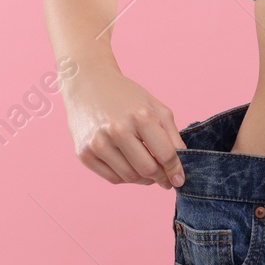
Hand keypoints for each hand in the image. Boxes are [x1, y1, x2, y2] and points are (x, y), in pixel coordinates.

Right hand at [62, 62, 187, 187]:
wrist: (89, 84)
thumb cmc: (127, 97)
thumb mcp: (155, 108)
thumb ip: (172, 136)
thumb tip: (179, 168)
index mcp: (141, 116)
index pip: (165, 155)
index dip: (175, 170)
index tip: (179, 180)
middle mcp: (118, 130)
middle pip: (147, 170)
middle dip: (160, 177)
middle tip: (164, 178)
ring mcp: (98, 143)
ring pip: (129, 177)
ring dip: (143, 179)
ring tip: (147, 171)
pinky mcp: (84, 153)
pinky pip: (112, 178)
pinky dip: (125, 177)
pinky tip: (130, 166)